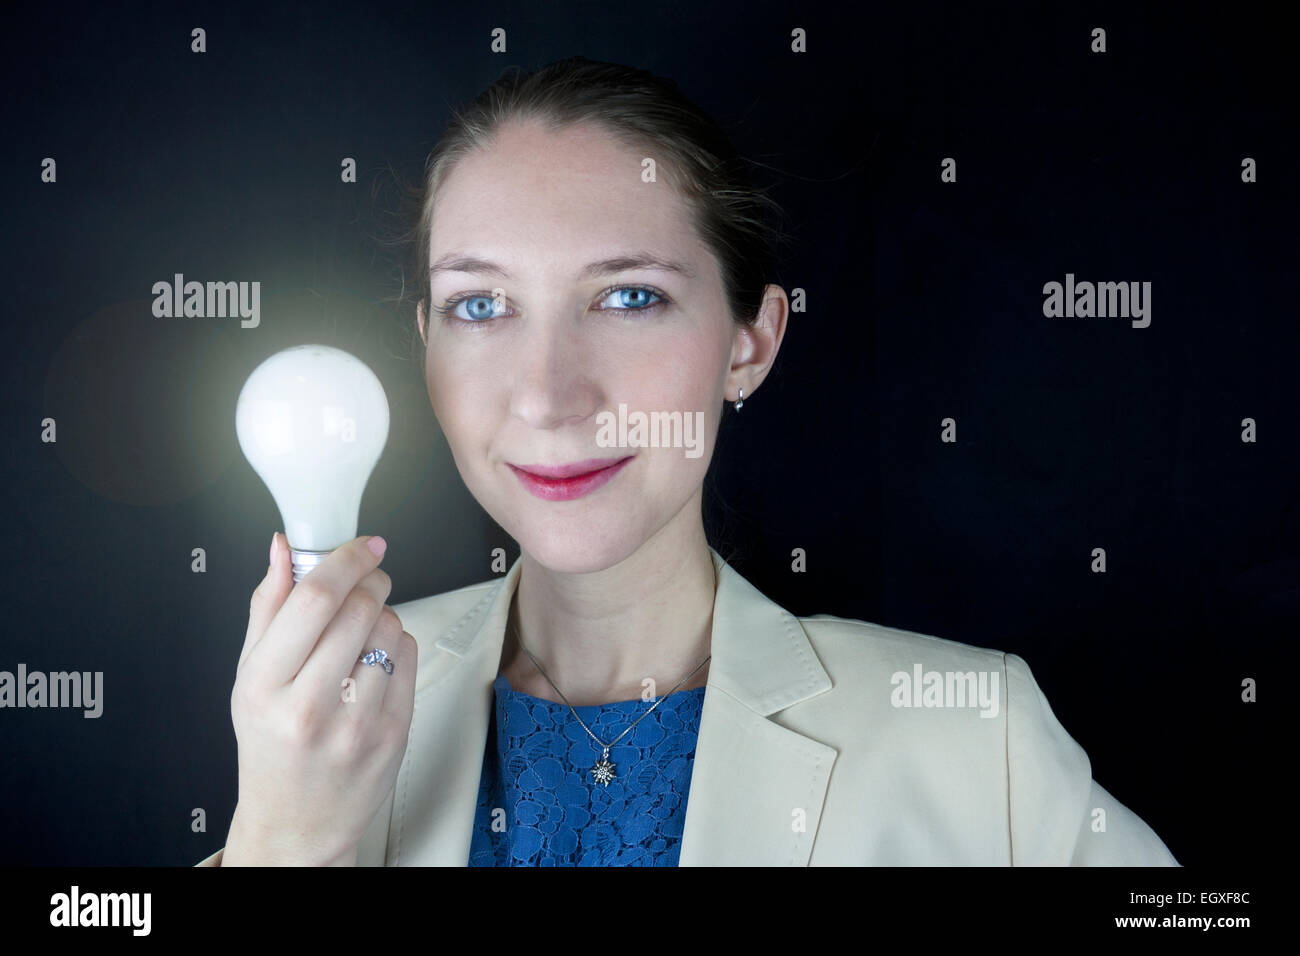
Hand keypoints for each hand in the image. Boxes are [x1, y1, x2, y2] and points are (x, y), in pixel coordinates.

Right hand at [221, 533, 415, 865]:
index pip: (314, 599)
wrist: (298, 821)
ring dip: (383, 614)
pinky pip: (409, 658)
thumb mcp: (249, 677)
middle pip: (359, 608)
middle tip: (368, 579)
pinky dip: (397, 645)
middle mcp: (308, 706)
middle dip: (371, 580)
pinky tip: (375, 663)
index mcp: (264, 686)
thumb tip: (282, 547)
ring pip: (389, 629)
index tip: (363, 545)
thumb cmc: (271, 744)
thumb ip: (267, 607)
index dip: (346, 559)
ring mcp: (356, 724)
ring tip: (361, 634)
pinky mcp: (394, 734)